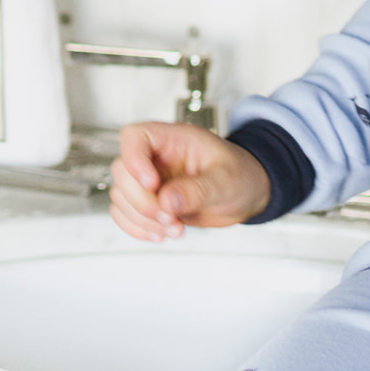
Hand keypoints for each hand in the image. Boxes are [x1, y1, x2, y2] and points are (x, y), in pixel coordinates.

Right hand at [109, 122, 271, 240]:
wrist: (247, 195)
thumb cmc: (240, 174)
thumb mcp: (226, 179)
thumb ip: (197, 189)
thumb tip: (168, 200)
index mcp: (173, 139)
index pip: (135, 136)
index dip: (134, 159)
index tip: (152, 183)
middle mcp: (156, 158)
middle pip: (123, 171)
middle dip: (143, 201)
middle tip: (169, 217)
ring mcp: (152, 181)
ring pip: (121, 195)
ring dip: (142, 219)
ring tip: (174, 228)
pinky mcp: (151, 203)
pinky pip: (125, 214)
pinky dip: (137, 228)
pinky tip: (160, 234)